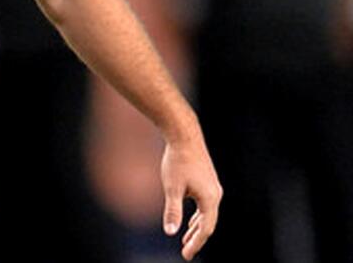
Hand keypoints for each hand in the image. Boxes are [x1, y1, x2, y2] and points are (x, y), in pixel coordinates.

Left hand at [161, 132, 221, 259]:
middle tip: (185, 252)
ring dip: (197, 228)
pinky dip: (198, 217)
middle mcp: (216, 194)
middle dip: (196, 239)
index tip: (185, 255)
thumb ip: (172, 211)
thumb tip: (170, 232)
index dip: (195, 244)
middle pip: (208, 224)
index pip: (205, 229)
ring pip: (207, 214)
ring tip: (186, 240)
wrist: (184, 136)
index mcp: (210, 199)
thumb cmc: (177, 161)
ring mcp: (213, 188)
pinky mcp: (208, 182)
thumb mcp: (172, 188)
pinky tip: (191, 222)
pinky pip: (205, 206)